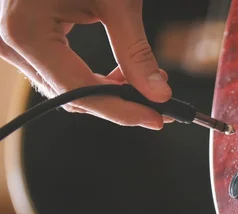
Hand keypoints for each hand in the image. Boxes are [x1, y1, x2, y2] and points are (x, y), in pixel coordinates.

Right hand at [0, 0, 171, 129]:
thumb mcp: (116, 0)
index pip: (78, 91)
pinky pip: (59, 73)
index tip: (157, 118)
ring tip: (147, 79)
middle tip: (161, 101)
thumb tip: (158, 93)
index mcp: (24, 31)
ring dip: (109, 91)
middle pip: (71, 96)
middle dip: (120, 102)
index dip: (121, 110)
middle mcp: (8, 42)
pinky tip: (122, 73)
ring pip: (66, 89)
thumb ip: (136, 51)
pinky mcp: (22, 40)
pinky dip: (93, 78)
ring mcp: (10, 42)